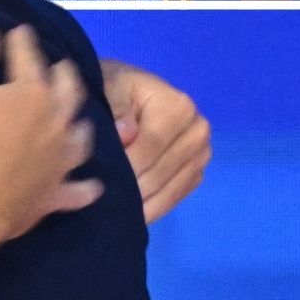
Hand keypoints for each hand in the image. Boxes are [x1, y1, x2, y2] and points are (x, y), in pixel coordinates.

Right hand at [0, 23, 99, 270]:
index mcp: (32, 92)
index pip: (28, 57)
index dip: (21, 41)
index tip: (18, 32)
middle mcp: (56, 122)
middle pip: (67, 92)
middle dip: (65, 75)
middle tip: (62, 66)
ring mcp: (60, 160)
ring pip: (81, 138)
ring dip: (81, 126)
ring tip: (80, 121)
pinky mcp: (56, 194)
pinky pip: (80, 191)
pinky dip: (87, 188)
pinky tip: (93, 186)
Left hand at [101, 59, 208, 222]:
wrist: (128, 95)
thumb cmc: (117, 90)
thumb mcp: (111, 88)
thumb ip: (116, 107)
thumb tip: (125, 133)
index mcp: (180, 107)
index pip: (151, 147)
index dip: (124, 165)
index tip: (99, 177)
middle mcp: (198, 131)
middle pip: (160, 173)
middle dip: (129, 188)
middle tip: (101, 198)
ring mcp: (201, 155)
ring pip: (168, 191)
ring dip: (139, 203)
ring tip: (112, 208)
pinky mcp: (196, 173)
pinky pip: (174, 199)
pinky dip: (152, 208)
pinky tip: (129, 211)